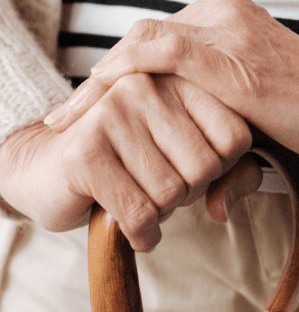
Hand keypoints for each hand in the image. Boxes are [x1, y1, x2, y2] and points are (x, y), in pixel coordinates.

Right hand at [0, 73, 258, 250]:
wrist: (48, 168)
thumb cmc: (131, 163)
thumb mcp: (189, 160)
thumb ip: (232, 175)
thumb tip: (224, 207)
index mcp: (179, 78)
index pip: (236, 138)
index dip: (221, 170)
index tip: (188, 168)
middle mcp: (147, 85)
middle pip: (206, 167)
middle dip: (188, 194)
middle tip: (160, 188)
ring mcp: (112, 113)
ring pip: (172, 192)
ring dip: (162, 214)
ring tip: (140, 197)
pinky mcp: (85, 151)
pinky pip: (139, 212)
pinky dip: (142, 233)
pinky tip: (135, 231)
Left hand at [43, 0, 298, 164]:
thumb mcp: (258, 120)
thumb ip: (224, 135)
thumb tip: (212, 201)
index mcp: (228, 14)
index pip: (156, 39)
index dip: (117, 74)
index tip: (87, 112)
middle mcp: (222, 11)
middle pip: (141, 40)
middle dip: (99, 83)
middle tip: (64, 121)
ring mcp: (224, 29)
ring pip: (139, 45)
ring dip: (97, 86)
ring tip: (64, 122)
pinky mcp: (227, 57)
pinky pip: (155, 53)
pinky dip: (117, 77)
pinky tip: (93, 104)